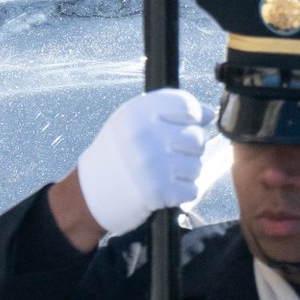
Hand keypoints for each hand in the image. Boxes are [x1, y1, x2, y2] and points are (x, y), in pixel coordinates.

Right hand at [68, 88, 222, 232]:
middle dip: (189, 150)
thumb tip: (209, 114)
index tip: (184, 125)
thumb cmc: (116, 155)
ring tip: (164, 173)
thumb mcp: (133, 123)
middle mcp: (144, 136)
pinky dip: (181, 192)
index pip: (186, 105)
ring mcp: (151, 164)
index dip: (193, 117)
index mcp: (136, 114)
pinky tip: (164, 189)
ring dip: (185, 173)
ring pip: (196, 166)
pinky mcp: (157, 191)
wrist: (90, 194)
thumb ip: (169, 113)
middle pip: (196, 138)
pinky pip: (191, 189)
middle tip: (172, 156)